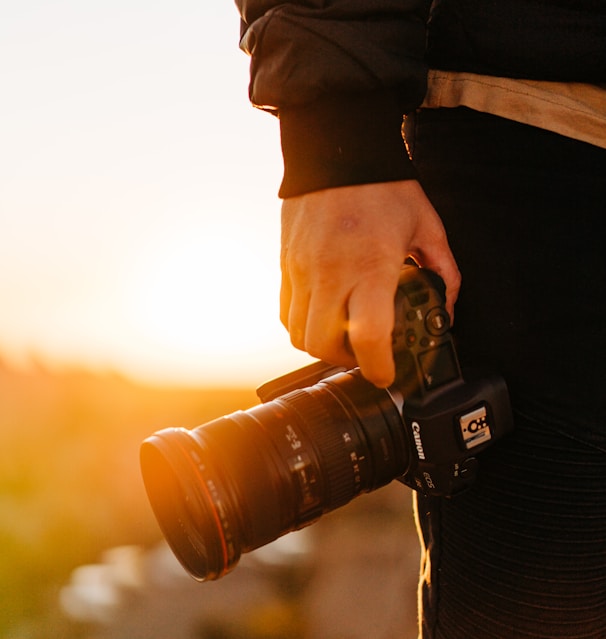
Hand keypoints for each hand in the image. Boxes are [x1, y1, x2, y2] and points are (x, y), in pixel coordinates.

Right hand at [280, 180, 460, 387]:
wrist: (336, 151)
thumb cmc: (382, 186)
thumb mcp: (427, 226)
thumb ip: (444, 272)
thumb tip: (447, 308)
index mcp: (370, 265)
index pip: (368, 336)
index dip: (378, 368)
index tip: (386, 374)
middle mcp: (329, 273)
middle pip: (322, 346)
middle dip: (346, 362)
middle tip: (365, 353)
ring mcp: (301, 270)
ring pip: (298, 334)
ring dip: (321, 345)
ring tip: (343, 334)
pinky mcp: (286, 264)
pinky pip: (285, 311)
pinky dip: (303, 324)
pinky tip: (323, 313)